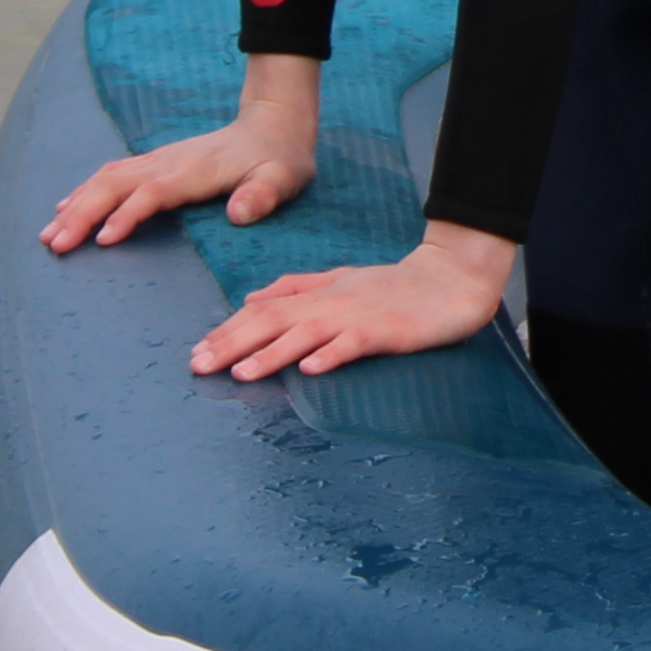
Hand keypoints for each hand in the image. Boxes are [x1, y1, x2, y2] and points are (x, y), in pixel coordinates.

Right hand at [43, 60, 323, 252]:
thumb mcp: (284, 178)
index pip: (153, 192)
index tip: (103, 239)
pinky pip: (111, 175)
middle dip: (83, 213)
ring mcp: (159, 161)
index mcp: (195, 170)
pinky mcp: (155, 164)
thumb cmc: (279, 159)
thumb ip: (263, 194)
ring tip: (49, 235)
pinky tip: (65, 209)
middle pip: (116, 184)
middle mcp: (169, 162)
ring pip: (107, 178)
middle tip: (55, 245)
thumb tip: (240, 214)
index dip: (127, 213)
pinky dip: (85, 192)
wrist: (271, 126)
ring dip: (77, 205)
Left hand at [187, 221, 519, 380]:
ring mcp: (360, 315)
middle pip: (274, 320)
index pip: (264, 309)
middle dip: (232, 343)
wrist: (453, 278)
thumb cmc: (395, 285)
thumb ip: (297, 288)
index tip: (197, 350)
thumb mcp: (340, 281)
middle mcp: (332, 302)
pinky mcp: (388, 329)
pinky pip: (356, 343)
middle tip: (198, 365)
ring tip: (241, 372)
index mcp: (319, 293)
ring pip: (307, 333)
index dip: (228, 329)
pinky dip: (332, 354)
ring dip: (272, 353)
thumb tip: (250, 298)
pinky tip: (310, 370)